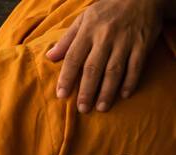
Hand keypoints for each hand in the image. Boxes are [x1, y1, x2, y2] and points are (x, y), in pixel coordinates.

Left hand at [46, 0, 163, 111]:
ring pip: (114, 70)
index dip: (66, 78)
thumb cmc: (109, 9)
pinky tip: (124, 95)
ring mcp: (125, 41)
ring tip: (101, 107)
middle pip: (93, 68)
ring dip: (107, 91)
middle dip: (86, 90)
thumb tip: (49, 57)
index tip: (61, 95)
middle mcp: (105, 37)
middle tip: (82, 109)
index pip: (73, 58)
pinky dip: (130, 81)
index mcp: (88, 31)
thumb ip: (67, 39)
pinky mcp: (142, 43)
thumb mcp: (85, 18)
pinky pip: (136, 66)